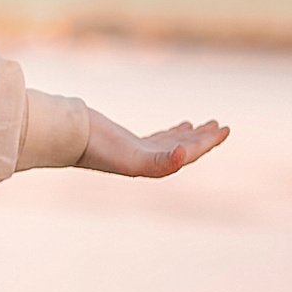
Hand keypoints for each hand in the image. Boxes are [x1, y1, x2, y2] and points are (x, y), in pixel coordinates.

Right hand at [76, 110, 230, 177]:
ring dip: (191, 135)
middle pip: (184, 149)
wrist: (68, 138)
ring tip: (205, 125)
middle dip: (204, 139)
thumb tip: (184, 155)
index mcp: (153, 165)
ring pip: (173, 143)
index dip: (208, 143)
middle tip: (221, 126)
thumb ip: (160, 161)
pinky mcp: (129, 142)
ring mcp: (139, 151)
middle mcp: (148, 160)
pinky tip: (180, 127)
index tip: (224, 129)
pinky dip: (174, 133)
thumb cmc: (99, 148)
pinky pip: (159, 139)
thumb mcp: (133, 157)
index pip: (188, 153)